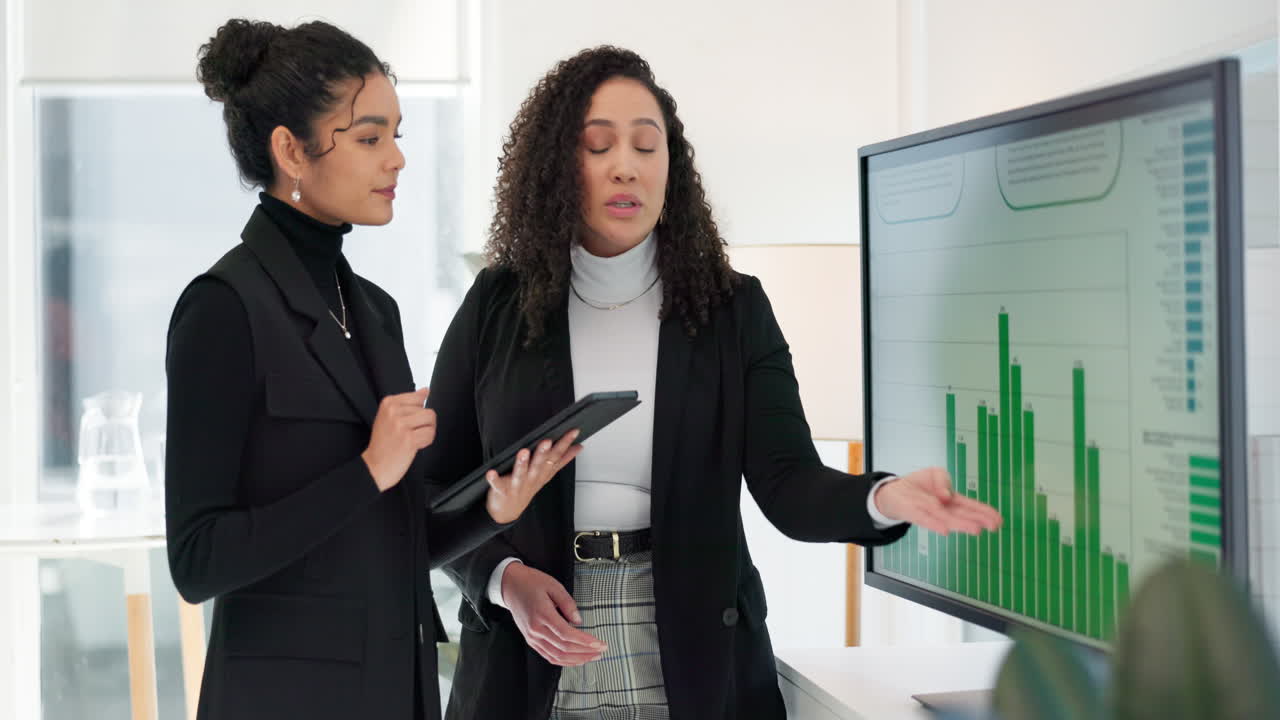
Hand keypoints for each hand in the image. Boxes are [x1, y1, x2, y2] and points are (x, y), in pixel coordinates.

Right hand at [361, 388, 434, 491]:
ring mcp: (401, 425)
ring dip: (426, 431)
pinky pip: (430, 433)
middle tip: (408, 434)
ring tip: (413, 438)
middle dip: (422, 423)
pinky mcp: (409, 438)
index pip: (418, 397)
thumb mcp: (389, 417)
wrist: (374, 466)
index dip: (417, 412)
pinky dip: (426, 441)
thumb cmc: (383, 444)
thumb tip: (425, 390)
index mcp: (388, 403)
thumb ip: (408, 402)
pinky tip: (414, 446)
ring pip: (431, 419)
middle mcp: (394, 412)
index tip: (407, 422)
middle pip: (426, 409)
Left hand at [484, 430, 581, 524]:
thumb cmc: (527, 488)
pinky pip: (497, 485)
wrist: (507, 512)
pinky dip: (494, 479)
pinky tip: (491, 472)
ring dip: (521, 464)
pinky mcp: (502, 491)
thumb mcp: (547, 474)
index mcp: (542, 473)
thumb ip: (562, 460)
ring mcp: (517, 486)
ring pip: (520, 474)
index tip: (573, 432)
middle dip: (543, 454)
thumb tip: (578, 447)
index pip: (556, 457)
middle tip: (547, 441)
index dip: (565, 444)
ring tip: (523, 452)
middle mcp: (532, 479)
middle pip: (539, 465)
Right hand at [501, 563, 605, 666]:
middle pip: (564, 648)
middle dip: (585, 652)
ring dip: (576, 659)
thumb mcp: (554, 586)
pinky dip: (563, 661)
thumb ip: (568, 604)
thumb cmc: (530, 583)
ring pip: (557, 656)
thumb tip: (579, 621)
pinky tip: (574, 660)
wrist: (510, 586)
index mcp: (542, 615)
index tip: (599, 644)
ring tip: (591, 657)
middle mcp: (536, 629)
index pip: (567, 635)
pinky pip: (548, 656)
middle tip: (600, 651)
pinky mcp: (531, 640)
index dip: (585, 642)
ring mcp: (532, 637)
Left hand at [874, 467, 1001, 534]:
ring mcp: (930, 513)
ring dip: (961, 524)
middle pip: (962, 514)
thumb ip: (944, 481)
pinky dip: (935, 524)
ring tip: (976, 529)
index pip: (970, 506)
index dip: (984, 512)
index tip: (999, 520)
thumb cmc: (919, 485)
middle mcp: (943, 509)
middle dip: (978, 520)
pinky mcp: (914, 513)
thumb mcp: (935, 474)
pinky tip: (945, 530)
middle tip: (993, 526)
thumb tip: (946, 495)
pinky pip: (925, 519)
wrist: (894, 491)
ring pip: (947, 519)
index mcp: (951, 500)